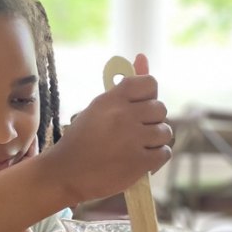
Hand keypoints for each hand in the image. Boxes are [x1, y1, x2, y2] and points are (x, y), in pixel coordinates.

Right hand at [42, 53, 172, 203]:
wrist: (66, 174)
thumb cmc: (80, 140)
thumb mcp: (96, 109)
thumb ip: (122, 88)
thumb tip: (143, 57)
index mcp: (112, 100)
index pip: (149, 83)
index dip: (148, 95)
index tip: (139, 106)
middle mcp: (124, 116)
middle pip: (161, 108)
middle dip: (152, 120)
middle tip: (136, 131)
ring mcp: (133, 140)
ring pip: (165, 132)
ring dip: (155, 140)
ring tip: (138, 147)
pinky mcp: (139, 163)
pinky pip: (164, 153)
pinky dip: (156, 157)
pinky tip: (142, 160)